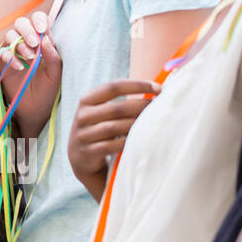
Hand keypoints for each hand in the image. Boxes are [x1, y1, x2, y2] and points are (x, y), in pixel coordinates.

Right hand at [0, 12, 61, 135]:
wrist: (35, 111)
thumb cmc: (48, 92)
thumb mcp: (56, 75)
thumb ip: (53, 57)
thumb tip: (46, 39)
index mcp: (42, 42)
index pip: (38, 21)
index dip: (39, 21)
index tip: (43, 29)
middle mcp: (26, 43)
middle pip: (20, 23)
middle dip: (27, 30)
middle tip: (35, 43)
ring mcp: (13, 52)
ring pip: (9, 35)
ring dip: (20, 43)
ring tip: (30, 57)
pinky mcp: (2, 64)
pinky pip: (1, 53)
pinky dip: (10, 57)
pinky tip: (20, 67)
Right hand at [68, 78, 160, 199]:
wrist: (81, 156)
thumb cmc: (99, 128)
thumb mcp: (101, 111)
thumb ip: (118, 102)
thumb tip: (154, 91)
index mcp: (86, 100)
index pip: (113, 87)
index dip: (137, 85)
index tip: (158, 87)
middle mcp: (82, 116)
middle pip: (116, 108)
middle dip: (141, 106)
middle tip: (160, 106)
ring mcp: (84, 134)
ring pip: (114, 128)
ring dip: (136, 125)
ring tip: (152, 123)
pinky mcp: (89, 152)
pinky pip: (112, 146)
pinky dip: (127, 142)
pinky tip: (140, 140)